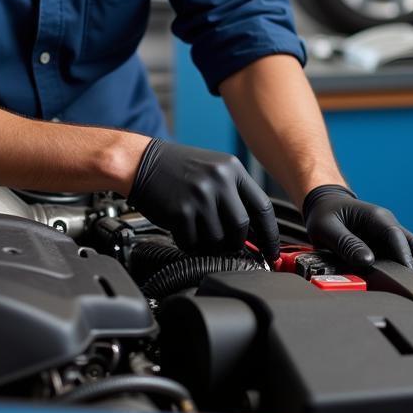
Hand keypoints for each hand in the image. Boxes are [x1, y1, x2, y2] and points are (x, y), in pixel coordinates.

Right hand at [127, 139, 279, 261]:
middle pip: (241, 228)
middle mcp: (219, 180)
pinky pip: (193, 243)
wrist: (141, 161)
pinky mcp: (180, 211)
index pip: (263, 207)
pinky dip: (188, 242)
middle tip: (223, 242)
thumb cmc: (178, 168)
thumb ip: (235, 195)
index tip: (271, 251)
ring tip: (196, 226)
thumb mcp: (214, 170)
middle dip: (234, 242)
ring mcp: (200, 196)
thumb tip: (255, 233)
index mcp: (232, 169)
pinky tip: (181, 226)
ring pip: (218, 240)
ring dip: (208, 242)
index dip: (270, 235)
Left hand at [302, 184, 412, 279]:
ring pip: (411, 252)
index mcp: (375, 216)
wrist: (325, 205)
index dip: (405, 256)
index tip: (410, 274)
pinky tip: (411, 286)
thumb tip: (367, 261)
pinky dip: (408, 271)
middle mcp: (386, 224)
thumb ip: (346, 244)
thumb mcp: (327, 228)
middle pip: (412, 245)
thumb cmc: (325, 213)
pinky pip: (401, 257)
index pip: (396, 236)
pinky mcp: (385, 246)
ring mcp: (387, 235)